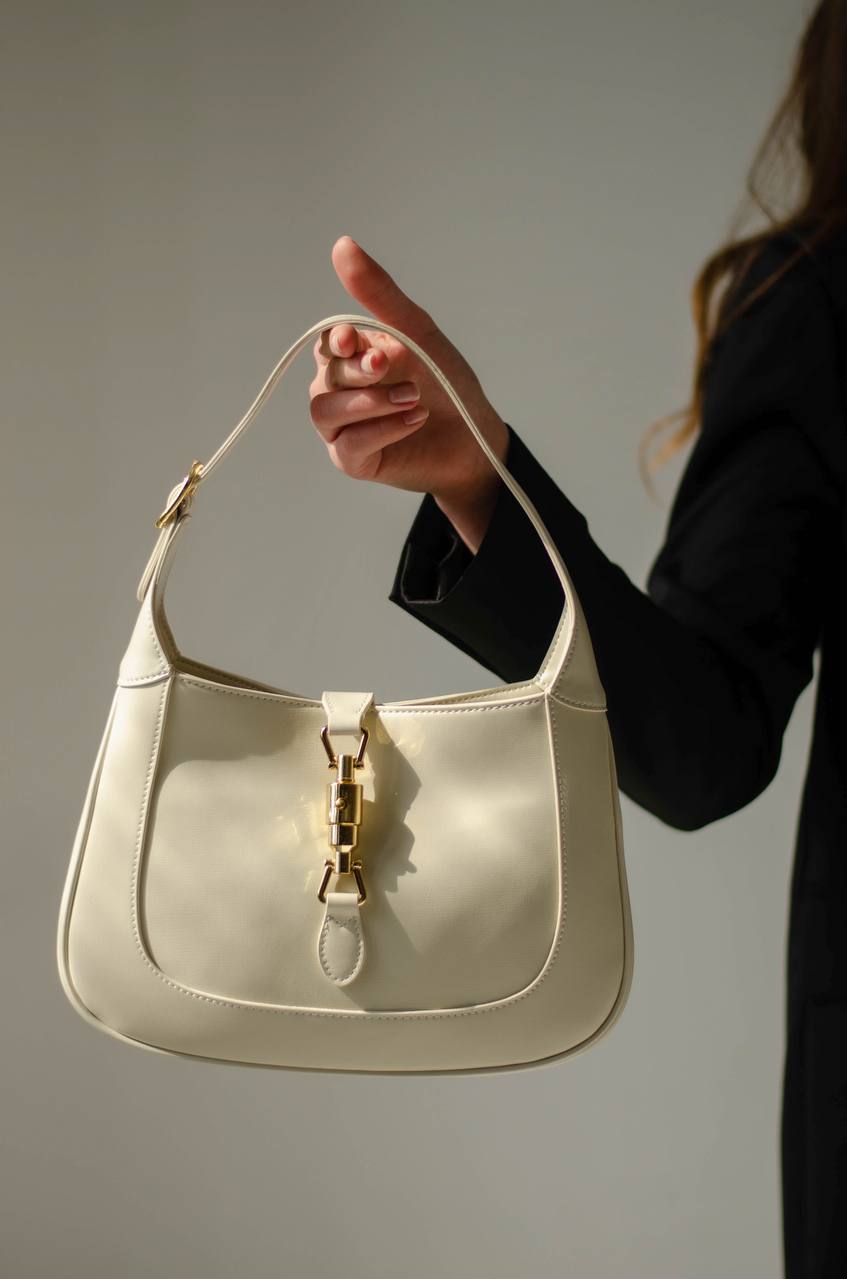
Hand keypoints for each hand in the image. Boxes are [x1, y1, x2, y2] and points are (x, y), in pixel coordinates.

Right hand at [308, 235, 509, 552]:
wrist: (475, 438)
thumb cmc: (447, 385)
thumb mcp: (416, 333)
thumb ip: (379, 294)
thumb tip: (342, 244)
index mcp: (353, 358)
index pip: (325, 343)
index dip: (334, 340)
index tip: (353, 339)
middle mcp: (341, 391)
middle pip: (325, 375)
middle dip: (359, 370)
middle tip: (393, 365)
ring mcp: (343, 428)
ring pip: (325, 411)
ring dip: (369, 403)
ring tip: (414, 399)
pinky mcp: (353, 461)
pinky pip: (347, 445)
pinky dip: (381, 430)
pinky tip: (414, 420)